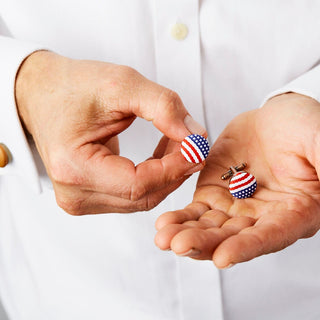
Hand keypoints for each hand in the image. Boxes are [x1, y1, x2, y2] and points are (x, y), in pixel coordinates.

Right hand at [16, 51, 205, 213]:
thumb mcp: (121, 84)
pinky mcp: (89, 196)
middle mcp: (74, 194)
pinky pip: (133, 195)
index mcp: (74, 168)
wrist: (43, 93)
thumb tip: (195, 137)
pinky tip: (162, 154)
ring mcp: (80, 199)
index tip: (198, 148)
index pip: (138, 184)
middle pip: (143, 196)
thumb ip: (164, 107)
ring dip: (166, 174)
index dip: (174, 168)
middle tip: (193, 144)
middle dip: (175, 171)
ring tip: (178, 144)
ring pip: (141, 198)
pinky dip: (153, 177)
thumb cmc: (73, 87)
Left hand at [155, 93, 319, 267]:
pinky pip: (195, 211)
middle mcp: (262, 217)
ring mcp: (235, 207)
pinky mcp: (214, 194)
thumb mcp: (319, 141)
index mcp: (293, 212)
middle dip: (205, 243)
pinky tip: (164, 223)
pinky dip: (180, 218)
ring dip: (186, 234)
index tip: (222, 257)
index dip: (246, 247)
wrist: (275, 119)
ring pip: (209, 228)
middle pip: (232, 238)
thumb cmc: (304, 128)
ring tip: (163, 237)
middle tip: (178, 245)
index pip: (269, 236)